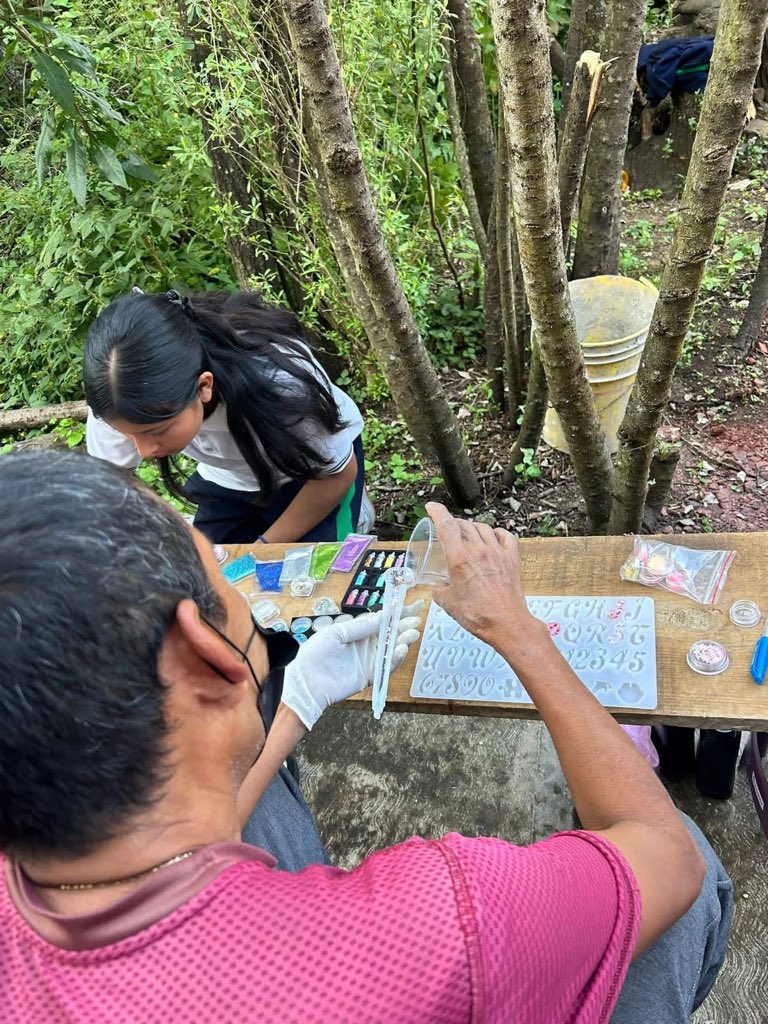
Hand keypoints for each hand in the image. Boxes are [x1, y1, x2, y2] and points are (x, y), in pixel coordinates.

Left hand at [282, 602, 422, 728]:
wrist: (306, 681)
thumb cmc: (316, 653)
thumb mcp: (337, 632)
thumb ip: (361, 626)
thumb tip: (382, 615)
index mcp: (358, 631)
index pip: (381, 619)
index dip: (396, 612)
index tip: (412, 605)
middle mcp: (366, 644)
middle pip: (390, 633)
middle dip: (404, 625)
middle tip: (416, 619)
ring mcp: (370, 660)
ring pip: (392, 649)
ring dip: (403, 640)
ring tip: (411, 633)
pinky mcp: (371, 675)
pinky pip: (387, 666)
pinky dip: (396, 658)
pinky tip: (400, 649)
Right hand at [426, 502, 542, 650]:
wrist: (507, 623)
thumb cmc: (478, 615)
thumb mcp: (448, 604)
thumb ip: (439, 590)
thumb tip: (437, 587)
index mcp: (459, 558)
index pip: (446, 525)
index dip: (437, 512)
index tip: (431, 507)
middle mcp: (478, 550)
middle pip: (464, 525)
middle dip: (453, 524)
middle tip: (448, 530)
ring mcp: (497, 552)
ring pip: (483, 527)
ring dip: (472, 528)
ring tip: (468, 535)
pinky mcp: (512, 558)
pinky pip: (505, 536)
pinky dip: (496, 533)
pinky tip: (493, 538)